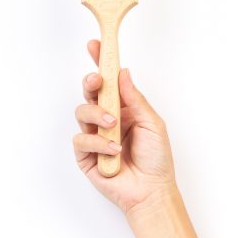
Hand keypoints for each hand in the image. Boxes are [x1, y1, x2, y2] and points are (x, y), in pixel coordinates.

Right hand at [73, 39, 175, 215]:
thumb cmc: (156, 159)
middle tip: (97, 82)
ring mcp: (95, 136)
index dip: (100, 63)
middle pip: (89, 93)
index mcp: (123, 108)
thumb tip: (123, 72)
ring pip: (81, 113)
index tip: (95, 45)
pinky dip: (98, 142)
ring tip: (112, 125)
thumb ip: (134, 98)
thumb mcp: (152, 123)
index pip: (108, 82)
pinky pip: (81, 139)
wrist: (151, 191)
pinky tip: (113, 150)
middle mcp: (107, 119)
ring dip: (96, 115)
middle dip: (90, 83)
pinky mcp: (86, 155)